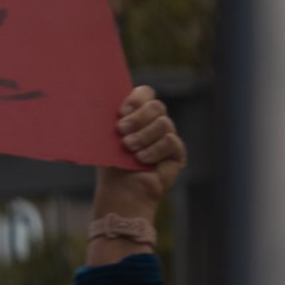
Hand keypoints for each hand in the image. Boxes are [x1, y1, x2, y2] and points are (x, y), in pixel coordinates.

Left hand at [93, 86, 186, 223]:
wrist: (121, 191)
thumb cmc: (112, 165)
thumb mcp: (108, 138)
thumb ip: (113, 118)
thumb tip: (110, 102)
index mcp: (138, 115)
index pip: (145, 93)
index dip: (136, 99)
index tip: (121, 113)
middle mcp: (155, 123)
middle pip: (156, 106)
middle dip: (138, 118)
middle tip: (121, 131)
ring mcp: (167, 137)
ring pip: (163, 123)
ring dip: (143, 136)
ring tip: (130, 149)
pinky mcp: (176, 153)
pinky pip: (170, 141)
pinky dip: (154, 150)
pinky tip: (142, 160)